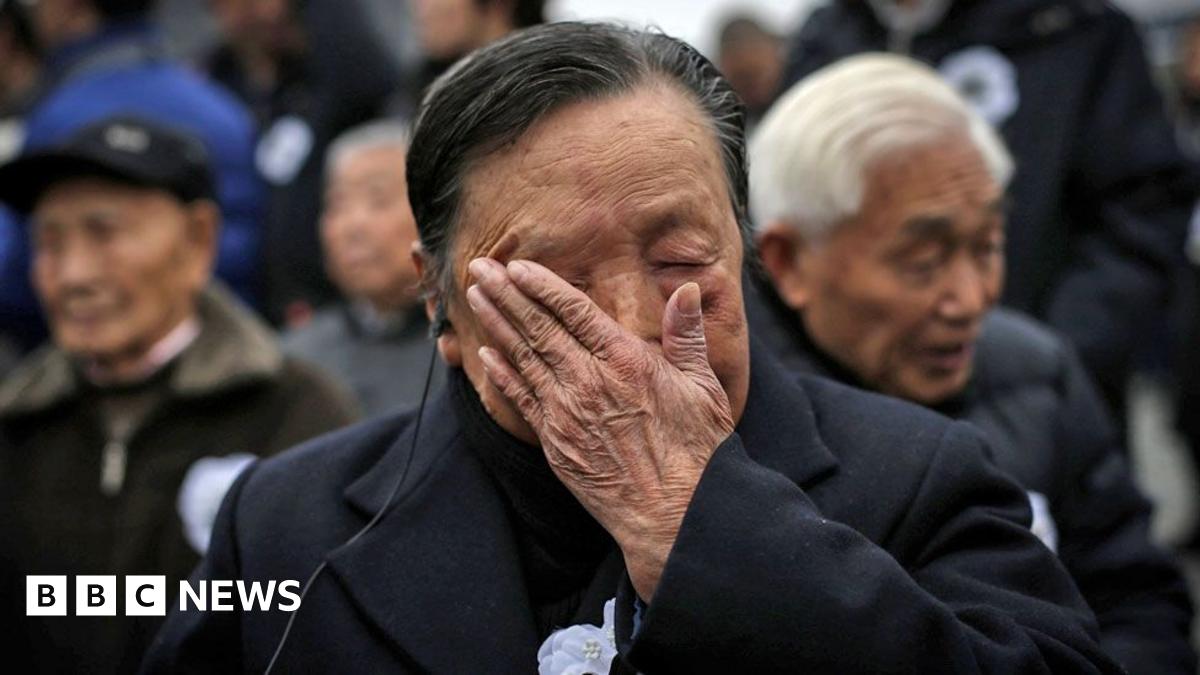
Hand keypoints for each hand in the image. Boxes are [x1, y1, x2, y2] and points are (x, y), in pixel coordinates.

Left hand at [466, 257, 734, 599]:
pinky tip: (486, 353)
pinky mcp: (556, 444)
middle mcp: (590, 383)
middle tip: (479, 267)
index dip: (542, 285)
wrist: (675, 515)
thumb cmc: (697, 452)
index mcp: (626, 361)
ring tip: (476, 297)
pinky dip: (501, 374)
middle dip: (506, 294)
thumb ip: (686, 335)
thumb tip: (688, 289)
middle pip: (538, 328)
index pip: (574, 311)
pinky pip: (521, 401)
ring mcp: (567, 415)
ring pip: (523, 359)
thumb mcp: (704, 386)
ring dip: (496, 324)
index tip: (517, 266)